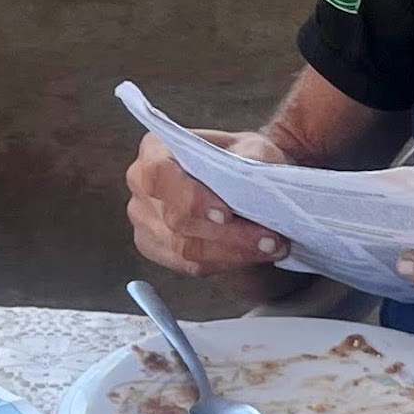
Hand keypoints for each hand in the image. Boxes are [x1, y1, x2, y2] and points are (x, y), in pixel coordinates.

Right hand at [126, 129, 290, 276]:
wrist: (238, 184)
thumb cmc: (239, 160)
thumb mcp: (252, 147)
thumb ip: (252, 156)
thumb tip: (254, 174)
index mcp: (155, 151)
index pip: (159, 175)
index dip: (190, 198)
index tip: (226, 214)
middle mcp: (142, 187)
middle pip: (176, 220)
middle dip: (227, 233)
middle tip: (269, 238)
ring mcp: (146, 222)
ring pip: (186, 249)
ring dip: (233, 252)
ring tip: (271, 247)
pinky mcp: (158, 250)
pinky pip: (190, 266)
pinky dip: (226, 263)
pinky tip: (253, 256)